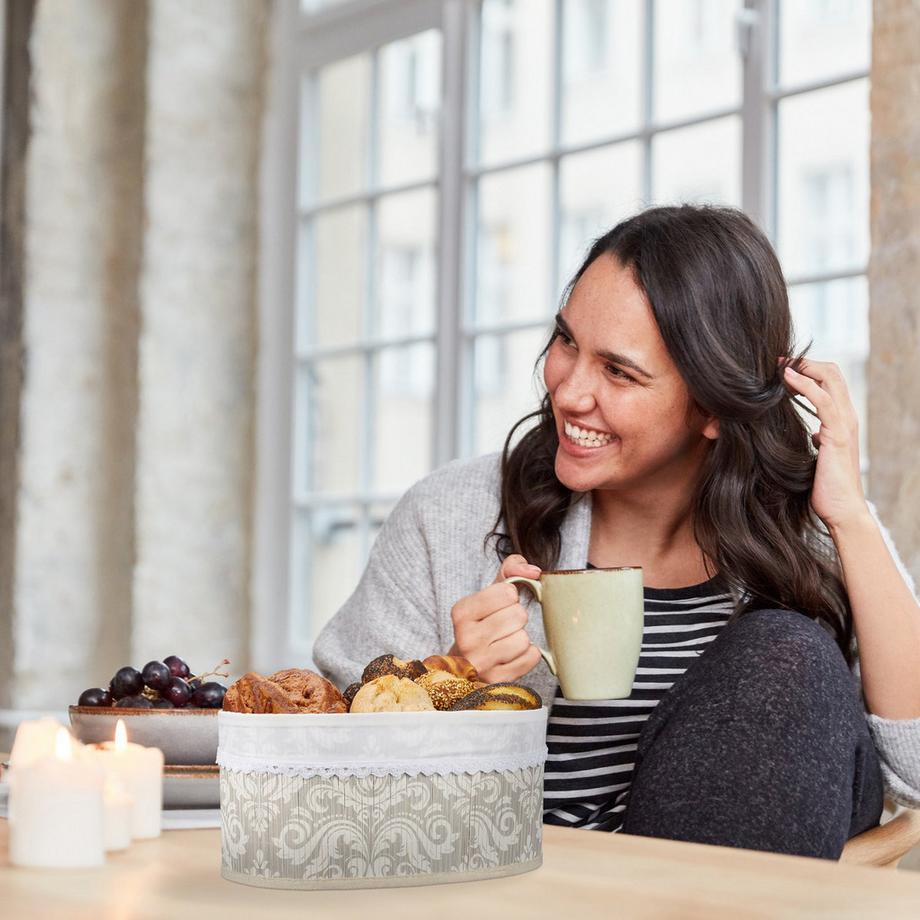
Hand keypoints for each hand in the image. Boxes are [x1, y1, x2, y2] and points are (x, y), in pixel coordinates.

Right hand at [449, 554, 543, 682]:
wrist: (466, 665)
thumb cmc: (483, 623)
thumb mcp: (490, 592)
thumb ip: (511, 569)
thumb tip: (534, 571)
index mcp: (461, 612)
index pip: (507, 592)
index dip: (510, 597)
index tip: (498, 607)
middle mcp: (466, 638)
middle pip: (518, 615)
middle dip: (516, 618)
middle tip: (503, 626)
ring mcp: (480, 663)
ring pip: (524, 639)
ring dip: (521, 638)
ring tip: (505, 642)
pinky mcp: (496, 681)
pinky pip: (531, 658)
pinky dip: (528, 655)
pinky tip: (512, 656)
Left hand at [780, 357, 868, 529]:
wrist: (841, 511)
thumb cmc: (826, 487)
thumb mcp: (817, 455)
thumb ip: (816, 440)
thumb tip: (808, 433)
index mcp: (840, 420)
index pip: (829, 381)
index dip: (807, 370)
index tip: (780, 369)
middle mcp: (846, 417)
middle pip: (831, 372)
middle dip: (805, 361)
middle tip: (777, 361)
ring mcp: (844, 424)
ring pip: (830, 379)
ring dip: (803, 367)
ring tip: (779, 364)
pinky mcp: (837, 434)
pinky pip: (823, 400)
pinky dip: (804, 384)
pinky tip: (786, 379)